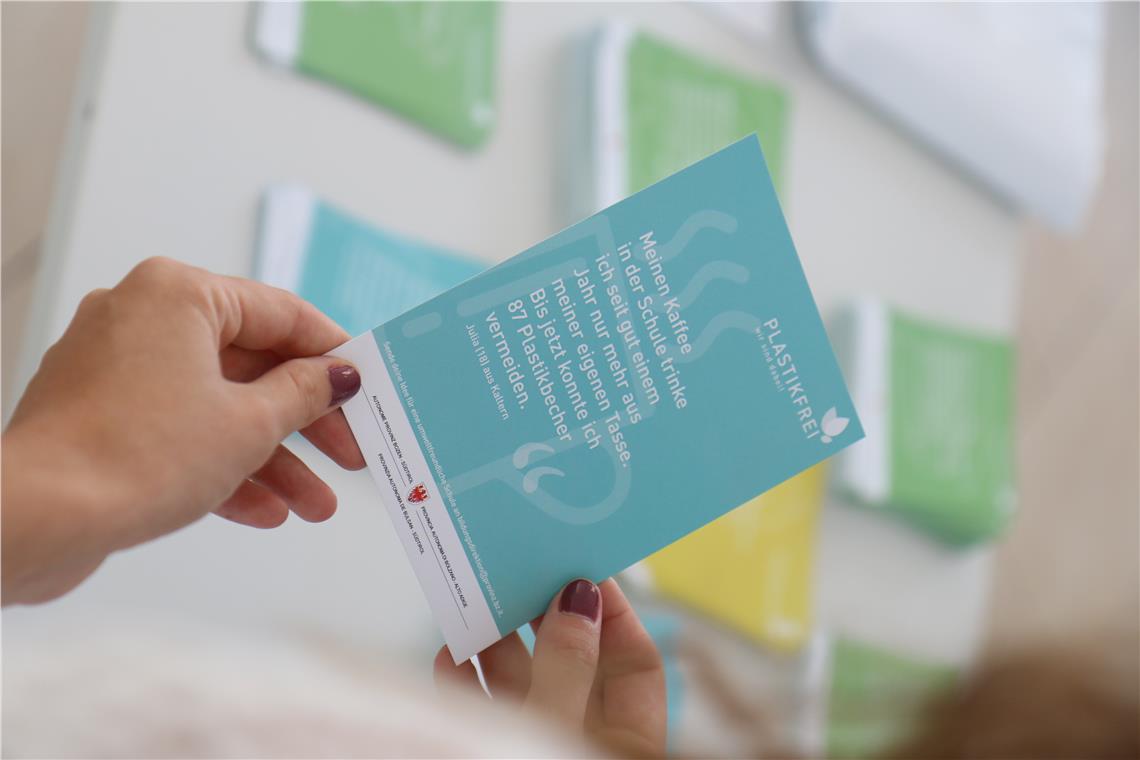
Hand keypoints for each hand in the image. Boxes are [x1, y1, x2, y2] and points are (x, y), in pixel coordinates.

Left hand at [2, 257, 364, 603]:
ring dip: (271, 457)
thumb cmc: (135, 456)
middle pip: (251, 365)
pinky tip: (263, 511)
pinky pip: (178, 430)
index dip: (333, 355)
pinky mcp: (100, 415)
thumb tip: (335, 376)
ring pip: (216, 404)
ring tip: (313, 506)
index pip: (281, 313)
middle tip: (350, 454)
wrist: (36, 518)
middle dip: (305, 424)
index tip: (365, 388)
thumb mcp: (249, 423)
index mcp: (179, 294)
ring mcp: (116, 367)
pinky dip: (221, 464)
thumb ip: (303, 394)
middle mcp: (143, 317)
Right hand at [433, 579, 665, 757]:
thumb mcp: (560, 726)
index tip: (582, 569)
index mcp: (626, 740)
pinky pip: (482, 710)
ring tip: (478, 604)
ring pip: (523, 683)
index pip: (634, 662)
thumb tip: (575, 599)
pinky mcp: (492, 751)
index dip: (613, 612)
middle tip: (525, 571)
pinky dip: (464, 681)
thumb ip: (568, 667)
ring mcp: (537, 744)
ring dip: (498, 641)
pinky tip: (449, 653)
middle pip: (573, 662)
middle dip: (546, 615)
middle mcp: (583, 738)